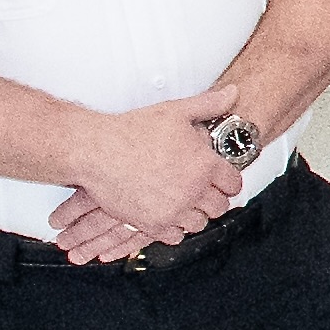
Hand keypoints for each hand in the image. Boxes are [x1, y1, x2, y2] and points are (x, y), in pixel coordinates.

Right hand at [64, 91, 246, 255]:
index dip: (228, 180)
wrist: (95, 151)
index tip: (220, 179)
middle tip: (202, 191)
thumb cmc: (132, 131)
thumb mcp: (176, 112)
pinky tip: (169, 214)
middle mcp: (193, 191)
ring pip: (199, 223)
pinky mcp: (151, 224)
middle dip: (213, 198)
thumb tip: (232, 93)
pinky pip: (175, 236)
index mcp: (205, 165)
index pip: (234, 184)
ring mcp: (173, 210)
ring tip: (185, 202)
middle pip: (220, 207)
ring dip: (195, 214)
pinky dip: (174, 228)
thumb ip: (209, 104)